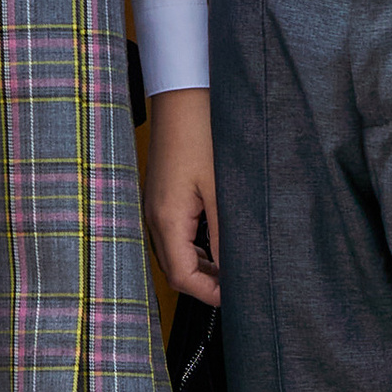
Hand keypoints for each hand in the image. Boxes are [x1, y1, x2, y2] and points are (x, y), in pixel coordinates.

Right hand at [142, 84, 220, 305]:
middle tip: (239, 285)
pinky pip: (172, 234)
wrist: (184, 95)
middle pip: (174, 270)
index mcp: (167, 219)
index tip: (238, 296)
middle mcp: (153, 216)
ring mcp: (153, 205)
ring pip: (173, 254)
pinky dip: (193, 247)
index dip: (210, 293)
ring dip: (200, 265)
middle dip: (205, 283)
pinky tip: (217, 240)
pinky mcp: (159, 195)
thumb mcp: (223, 189)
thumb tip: (236, 271)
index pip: (182, 278)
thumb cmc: (202, 134)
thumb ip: (228, 235)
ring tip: (232, 266)